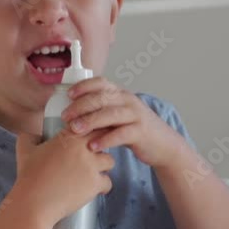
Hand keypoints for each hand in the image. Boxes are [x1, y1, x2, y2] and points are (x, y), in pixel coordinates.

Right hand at [14, 129, 113, 226]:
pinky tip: (96, 188)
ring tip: (93, 172)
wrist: (34, 202)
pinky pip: (108, 182)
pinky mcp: (96, 184)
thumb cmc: (29, 176)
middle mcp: (83, 148)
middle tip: (93, 154)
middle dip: (101, 146)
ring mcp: (91, 166)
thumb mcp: (24, 150)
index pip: (89, 124)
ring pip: (109, 161)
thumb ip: (29, 136)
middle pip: (104, 140)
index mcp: (68, 137)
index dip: (92, 129)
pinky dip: (103, 186)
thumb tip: (36, 134)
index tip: (90, 137)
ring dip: (103, 166)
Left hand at [61, 77, 181, 167]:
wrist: (163, 144)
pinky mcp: (141, 132)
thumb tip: (70, 114)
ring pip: (110, 114)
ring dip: (90, 121)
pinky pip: (121, 134)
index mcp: (120, 94)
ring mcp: (136, 115)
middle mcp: (128, 101)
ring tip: (74, 130)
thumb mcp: (118, 115)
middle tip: (65, 117)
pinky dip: (106, 139)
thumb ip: (100, 112)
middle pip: (101, 98)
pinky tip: (93, 146)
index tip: (69, 95)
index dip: (83, 86)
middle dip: (80, 106)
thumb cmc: (135, 129)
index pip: (101, 82)